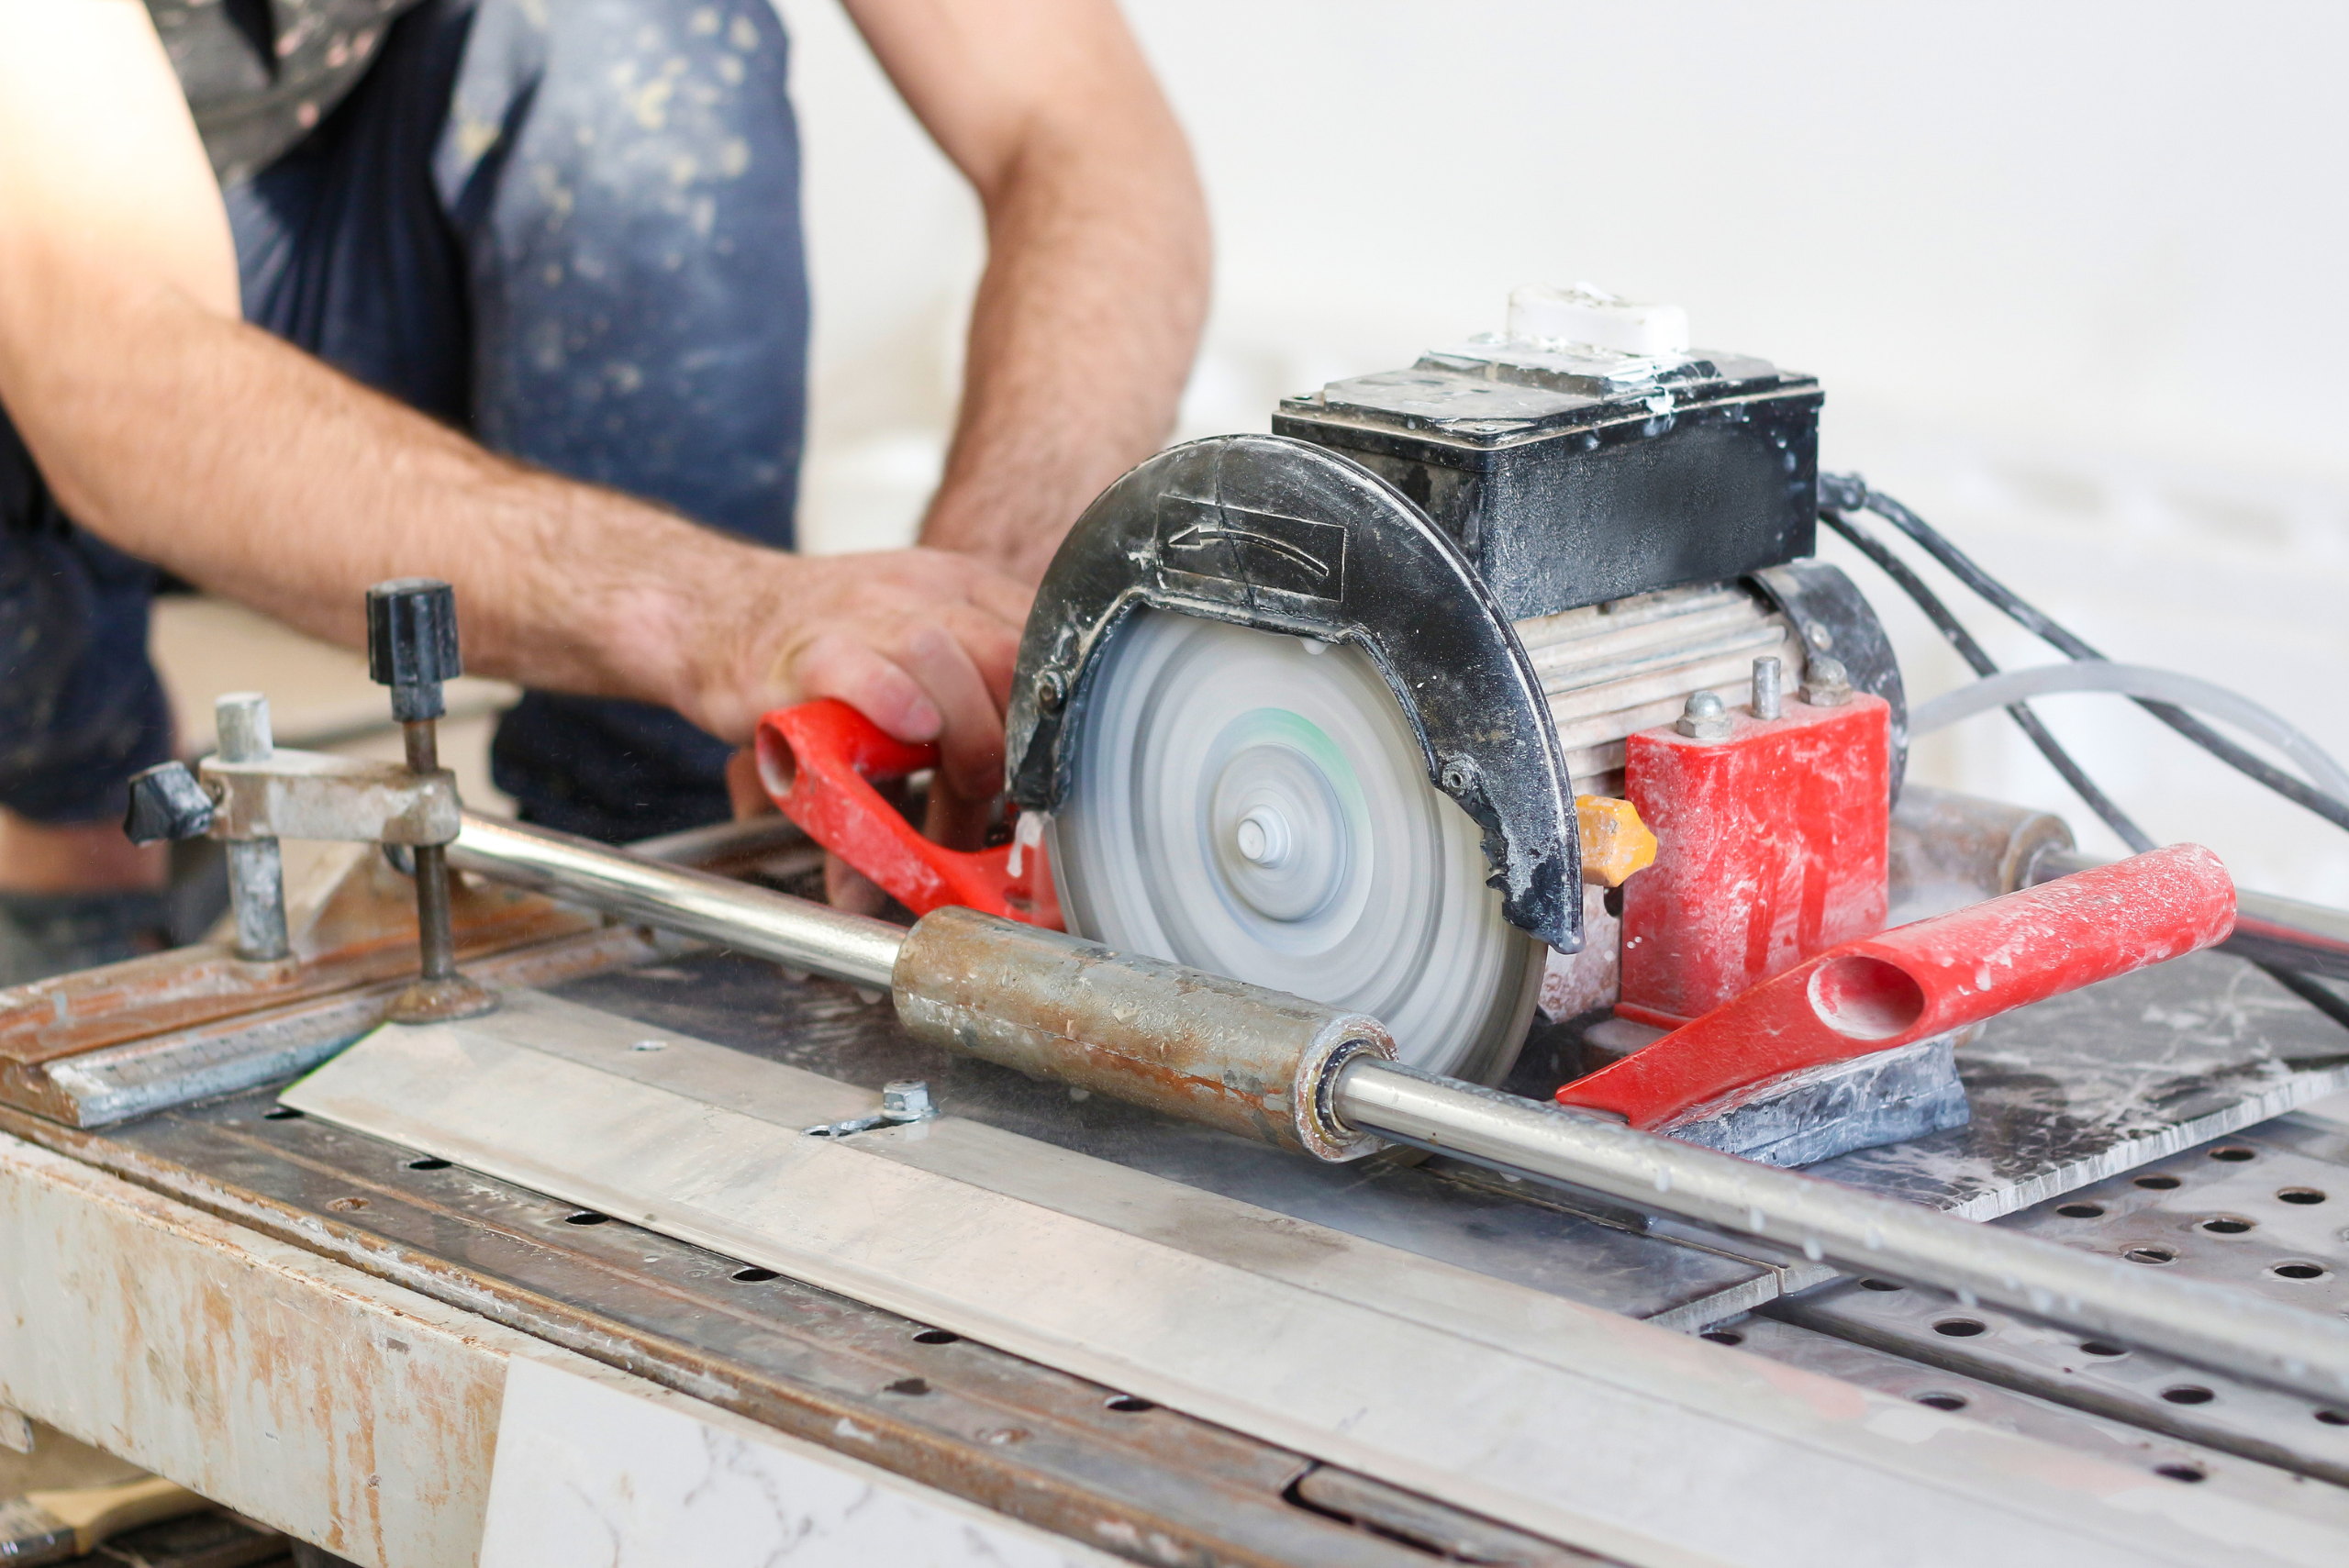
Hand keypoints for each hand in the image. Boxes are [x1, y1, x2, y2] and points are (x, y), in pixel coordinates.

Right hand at [685, 546, 1033, 805]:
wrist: (714, 613)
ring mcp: (864, 613)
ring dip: (961, 739)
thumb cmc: (823, 649)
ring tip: (949, 791)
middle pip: (1005, 654)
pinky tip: (905, 737)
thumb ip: (956, 739)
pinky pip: (863, 671)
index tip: (1046, 771)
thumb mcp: (907, 672)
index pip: (1043, 641)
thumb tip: (979, 843)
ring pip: (942, 658)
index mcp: (962, 589)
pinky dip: (893, 707)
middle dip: (1014, 739)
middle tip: (997, 795)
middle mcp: (922, 591)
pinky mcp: (808, 650)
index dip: (1052, 716)